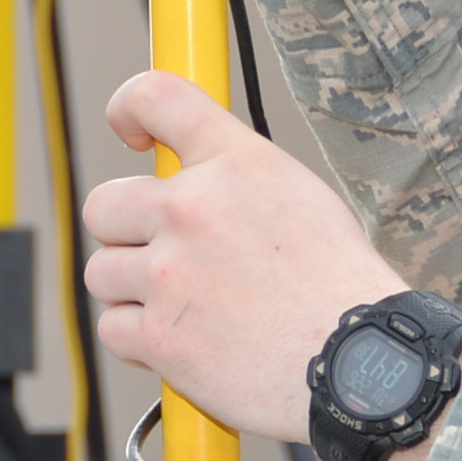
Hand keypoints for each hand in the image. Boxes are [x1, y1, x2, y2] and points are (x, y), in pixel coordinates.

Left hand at [85, 71, 406, 439]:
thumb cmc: (341, 288)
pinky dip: (140, 341)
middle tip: (167, 259)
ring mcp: (169, 274)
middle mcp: (193, 209)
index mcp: (235, 163)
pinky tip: (186, 344)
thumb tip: (194, 179)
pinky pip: (112, 328)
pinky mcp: (159, 336)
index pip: (156, 97)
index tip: (131, 134)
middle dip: (127, 233)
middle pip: (104, 204)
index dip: (129, 108)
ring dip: (133, 291)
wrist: (360, 363)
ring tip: (187, 309)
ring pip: (102, 272)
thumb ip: (238, 179)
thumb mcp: (302, 196)